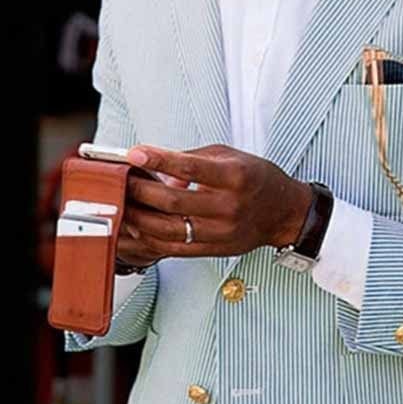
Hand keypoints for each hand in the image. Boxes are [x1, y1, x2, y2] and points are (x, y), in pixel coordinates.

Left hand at [116, 144, 312, 261]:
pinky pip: (173, 248)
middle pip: (172, 202)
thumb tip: (153, 167)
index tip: (134, 154)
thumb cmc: (254, 179)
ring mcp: (221, 232)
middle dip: (139, 191)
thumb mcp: (228, 156)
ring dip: (138, 218)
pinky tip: (135, 228)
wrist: (284, 213)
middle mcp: (228, 207)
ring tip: (121, 206)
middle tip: (118, 182)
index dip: (159, 160)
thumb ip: (191, 159)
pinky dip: (149, 239)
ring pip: (168, 229)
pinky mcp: (214, 250)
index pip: (190, 167)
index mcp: (235, 177)